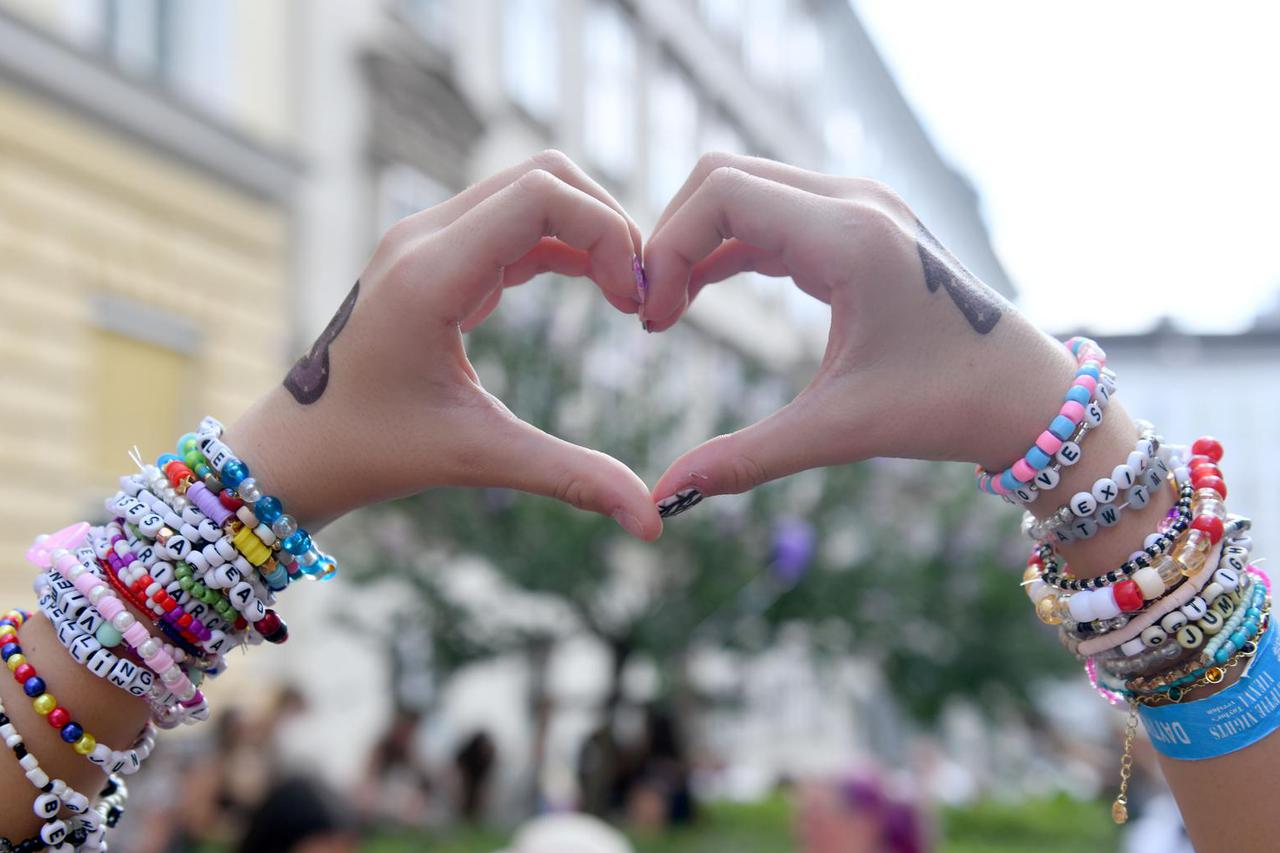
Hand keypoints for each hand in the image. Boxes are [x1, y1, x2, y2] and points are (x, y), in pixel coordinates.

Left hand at [224, 151, 662, 539]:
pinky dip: (563, 244)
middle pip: (545, 176)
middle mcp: (425, 237)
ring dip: (589, 230)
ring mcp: (427, 238)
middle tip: (640, 295)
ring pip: (532, 190)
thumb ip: (571, 477)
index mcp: (431, 273)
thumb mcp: (478, 457)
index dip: (608, 235)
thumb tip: (652, 521)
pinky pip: (514, 221)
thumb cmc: (372, 450)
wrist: (299, 445)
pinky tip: (596, 289)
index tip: (634, 304)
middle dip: (608, 224)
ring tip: (626, 294)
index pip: (541, 197)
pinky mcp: (435, 253)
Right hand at [641, 153, 1078, 511]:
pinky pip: (772, 212)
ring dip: (698, 241)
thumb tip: (665, 495)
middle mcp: (854, 202)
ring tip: (668, 312)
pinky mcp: (860, 224)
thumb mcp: (838, 431)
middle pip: (723, 177)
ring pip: (745, 189)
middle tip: (652, 313)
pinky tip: (700, 296)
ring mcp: (860, 206)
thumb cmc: (946, 407)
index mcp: (849, 236)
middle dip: (673, 239)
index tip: (652, 319)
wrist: (1025, 395)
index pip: (722, 194)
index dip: (668, 247)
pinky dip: (729, 246)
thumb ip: (745, 459)